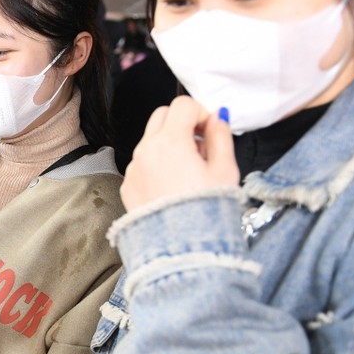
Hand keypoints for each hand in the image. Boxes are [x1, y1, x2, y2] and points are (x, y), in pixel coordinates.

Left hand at [120, 96, 238, 210]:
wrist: (183, 248)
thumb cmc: (206, 211)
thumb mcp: (225, 170)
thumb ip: (221, 136)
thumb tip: (217, 118)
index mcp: (170, 142)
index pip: (183, 105)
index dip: (201, 112)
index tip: (210, 130)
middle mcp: (146, 151)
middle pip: (161, 115)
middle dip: (182, 123)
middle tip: (201, 145)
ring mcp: (134, 168)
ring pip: (150, 140)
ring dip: (170, 144)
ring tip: (190, 170)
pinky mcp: (128, 185)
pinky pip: (142, 163)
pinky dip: (157, 165)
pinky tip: (174, 186)